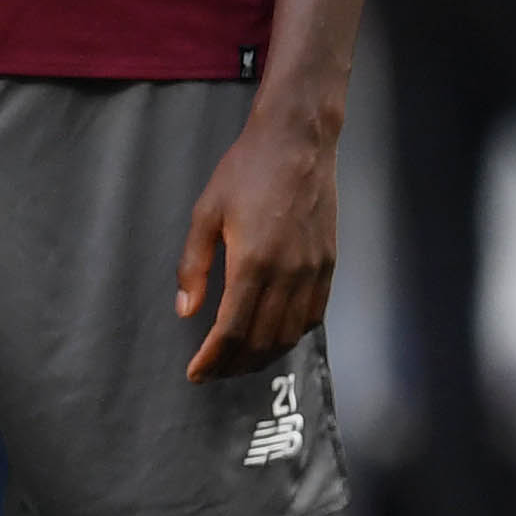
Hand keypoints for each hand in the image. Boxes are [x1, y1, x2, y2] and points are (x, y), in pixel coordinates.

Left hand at [178, 111, 339, 382]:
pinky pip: (313, 315)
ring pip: (290, 334)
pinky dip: (293, 335)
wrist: (298, 141)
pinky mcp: (329, 264)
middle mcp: (288, 273)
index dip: (213, 359)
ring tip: (240, 361)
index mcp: (253, 262)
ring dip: (263, 356)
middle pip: (262, 340)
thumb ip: (193, 265)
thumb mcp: (206, 212)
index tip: (196, 373)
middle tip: (213, 372)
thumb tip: (186, 309)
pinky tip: (275, 335)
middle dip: (234, 365)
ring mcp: (313, 270)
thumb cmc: (247, 170)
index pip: (232, 330)